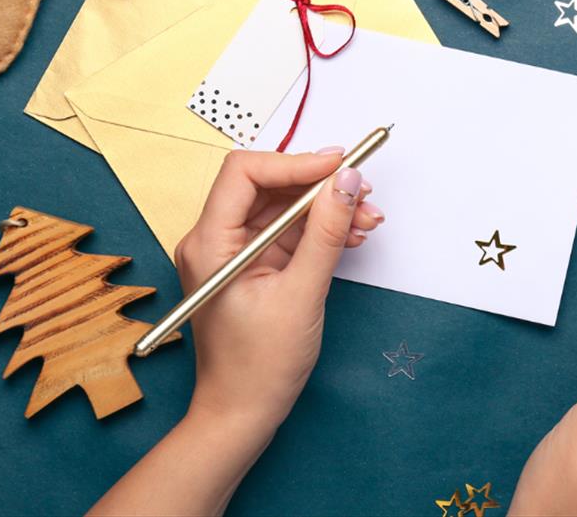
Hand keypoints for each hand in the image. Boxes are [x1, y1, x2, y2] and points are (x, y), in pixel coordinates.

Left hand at [173, 147, 384, 429]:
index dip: (295, 162)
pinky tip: (350, 237)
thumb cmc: (258, 367)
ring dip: (326, 209)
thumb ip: (326, 233)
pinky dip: (320, 231)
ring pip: (283, 208)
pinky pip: (288, 232)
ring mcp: (234, 253)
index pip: (245, 173)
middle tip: (362, 192)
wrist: (242, 414)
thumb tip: (346, 183)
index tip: (339, 165)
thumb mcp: (301, 294)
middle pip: (268, 186)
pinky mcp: (252, 266)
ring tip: (366, 220)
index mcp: (209, 243)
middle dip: (319, 186)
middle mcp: (214, 240)